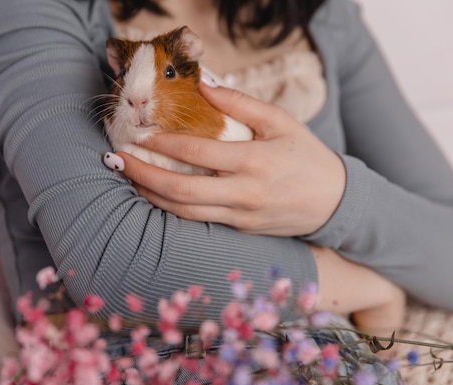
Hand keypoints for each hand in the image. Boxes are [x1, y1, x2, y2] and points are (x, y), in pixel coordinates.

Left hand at [114, 82, 345, 236]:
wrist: (335, 203)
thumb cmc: (308, 157)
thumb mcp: (281, 122)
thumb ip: (241, 104)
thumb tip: (204, 87)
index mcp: (254, 162)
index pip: (196, 152)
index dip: (162, 144)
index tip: (139, 133)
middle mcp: (243, 194)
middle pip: (180, 190)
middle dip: (142, 174)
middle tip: (117, 159)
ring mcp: (240, 217)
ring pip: (184, 211)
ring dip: (150, 195)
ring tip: (128, 177)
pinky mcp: (239, 229)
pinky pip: (197, 219)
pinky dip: (171, 207)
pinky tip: (154, 194)